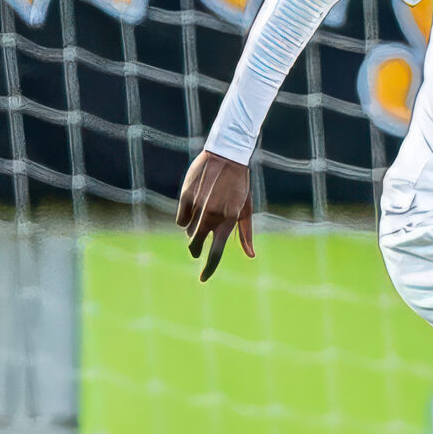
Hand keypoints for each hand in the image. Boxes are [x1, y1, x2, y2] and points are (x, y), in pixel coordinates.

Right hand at [175, 149, 255, 281]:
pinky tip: (194, 206)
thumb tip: (251, 255)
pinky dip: (185, 218)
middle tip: (197, 249)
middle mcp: (212, 215)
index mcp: (229, 220)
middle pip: (195, 246)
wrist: (227, 154)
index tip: (203, 279)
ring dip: (193, 230)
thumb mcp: (246, 208)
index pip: (216, 253)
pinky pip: (180, 219)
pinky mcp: (186, 196)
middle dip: (196, 250)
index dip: (209, 269)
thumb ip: (245, 233)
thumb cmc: (240, 184)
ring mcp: (198, 206)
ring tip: (204, 212)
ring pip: (188, 231)